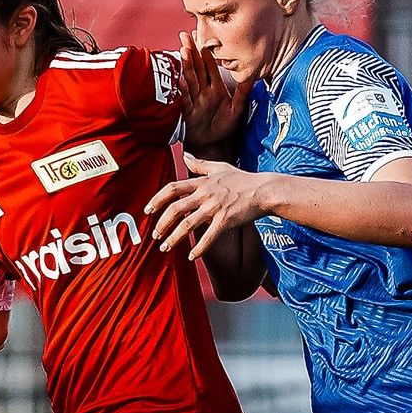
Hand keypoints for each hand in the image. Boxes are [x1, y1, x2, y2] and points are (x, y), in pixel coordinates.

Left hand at [145, 155, 266, 259]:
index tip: (148, 210)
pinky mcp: (226, 220)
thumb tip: (185, 156)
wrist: (264, 190)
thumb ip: (200, 163)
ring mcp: (215, 207)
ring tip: (165, 247)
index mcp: (201, 182)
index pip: (173, 189)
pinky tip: (191, 256)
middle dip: (161, 223)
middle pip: (176, 208)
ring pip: (188, 224)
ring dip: (174, 238)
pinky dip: (199, 248)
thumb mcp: (220, 166)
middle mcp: (205, 194)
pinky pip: (208, 236)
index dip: (157, 199)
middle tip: (154, 235)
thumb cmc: (242, 179)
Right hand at [174, 32, 249, 153]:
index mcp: (215, 88)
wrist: (212, 145)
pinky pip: (186, 100)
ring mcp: (195, 101)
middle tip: (184, 36)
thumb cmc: (223, 126)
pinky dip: (183, 91)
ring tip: (183, 52)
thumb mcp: (237, 109)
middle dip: (190, 52)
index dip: (205, 52)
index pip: (209, 66)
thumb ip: (243, 92)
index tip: (200, 36)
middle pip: (196, 68)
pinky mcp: (189, 113)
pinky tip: (180, 80)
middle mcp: (203, 91)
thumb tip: (252, 76)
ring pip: (190, 80)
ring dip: (186, 66)